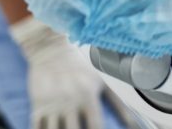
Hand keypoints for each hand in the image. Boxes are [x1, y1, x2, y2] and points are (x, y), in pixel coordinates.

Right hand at [10, 16, 125, 128]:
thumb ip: (117, 104)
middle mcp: (70, 101)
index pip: (96, 126)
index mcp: (87, 95)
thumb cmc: (80, 67)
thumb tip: (134, 125)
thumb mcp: (100, 81)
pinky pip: (37, 128)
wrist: (51, 49)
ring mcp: (51, 105)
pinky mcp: (36, 106)